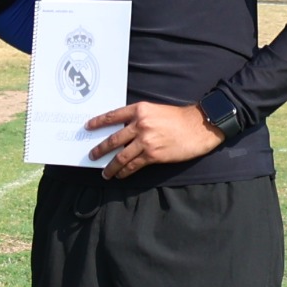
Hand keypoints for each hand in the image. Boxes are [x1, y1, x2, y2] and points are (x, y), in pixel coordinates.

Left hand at [87, 102, 225, 178]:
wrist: (198, 126)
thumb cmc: (179, 118)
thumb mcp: (156, 111)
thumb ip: (140, 119)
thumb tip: (123, 132)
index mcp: (140, 110)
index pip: (113, 116)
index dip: (98, 122)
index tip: (87, 127)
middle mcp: (140, 124)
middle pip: (113, 139)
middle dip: (100, 150)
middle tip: (92, 156)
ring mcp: (146, 141)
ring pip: (121, 156)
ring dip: (110, 167)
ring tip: (105, 173)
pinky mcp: (153, 155)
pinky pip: (133, 166)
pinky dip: (124, 172)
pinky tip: (120, 175)